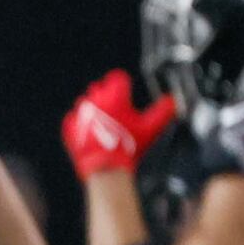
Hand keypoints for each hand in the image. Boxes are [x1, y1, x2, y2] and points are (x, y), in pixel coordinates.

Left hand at [60, 70, 181, 179]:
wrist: (105, 167)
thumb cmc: (128, 147)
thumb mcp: (150, 128)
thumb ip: (163, 112)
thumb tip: (174, 102)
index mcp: (115, 95)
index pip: (117, 77)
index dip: (123, 84)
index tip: (126, 91)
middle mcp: (95, 99)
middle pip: (100, 88)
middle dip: (109, 97)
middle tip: (118, 112)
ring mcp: (80, 112)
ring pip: (86, 102)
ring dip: (95, 109)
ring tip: (105, 124)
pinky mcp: (70, 125)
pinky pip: (74, 118)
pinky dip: (81, 123)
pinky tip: (91, 132)